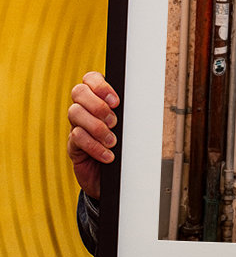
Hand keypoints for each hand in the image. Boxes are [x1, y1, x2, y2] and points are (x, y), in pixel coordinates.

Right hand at [67, 72, 119, 197]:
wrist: (115, 177)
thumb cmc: (124, 147)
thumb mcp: (128, 127)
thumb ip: (128, 113)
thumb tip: (141, 104)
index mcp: (98, 99)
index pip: (90, 78)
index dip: (100, 86)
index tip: (116, 101)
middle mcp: (84, 109)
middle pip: (78, 92)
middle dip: (98, 105)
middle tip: (114, 121)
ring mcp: (76, 126)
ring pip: (75, 113)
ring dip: (97, 127)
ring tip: (112, 141)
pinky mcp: (73, 145)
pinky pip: (77, 138)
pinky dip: (94, 146)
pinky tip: (107, 155)